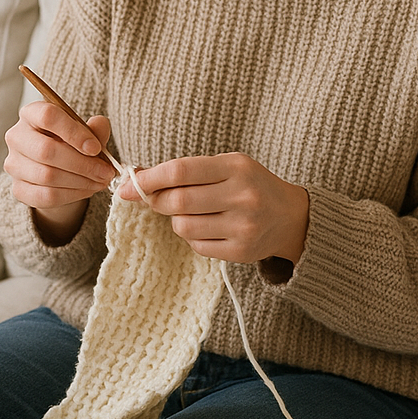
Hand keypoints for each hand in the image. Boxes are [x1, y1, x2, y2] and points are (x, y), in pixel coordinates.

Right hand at [3, 101, 115, 245]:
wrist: (57, 169)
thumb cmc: (71, 144)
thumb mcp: (85, 132)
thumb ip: (95, 128)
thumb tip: (100, 125)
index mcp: (32, 114)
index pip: (48, 117)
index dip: (74, 132)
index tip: (95, 148)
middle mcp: (17, 137)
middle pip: (46, 150)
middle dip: (82, 164)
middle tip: (106, 172)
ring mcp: (14, 164)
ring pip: (47, 176)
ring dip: (81, 181)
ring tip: (101, 181)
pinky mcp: (19, 189)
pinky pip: (46, 196)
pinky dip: (72, 195)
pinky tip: (88, 190)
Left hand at [120, 153, 308, 265]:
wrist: (290, 217)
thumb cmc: (250, 185)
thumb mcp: (225, 167)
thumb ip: (186, 171)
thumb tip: (137, 177)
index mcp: (236, 168)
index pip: (180, 171)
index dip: (149, 178)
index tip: (127, 183)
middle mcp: (242, 197)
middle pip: (177, 201)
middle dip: (155, 200)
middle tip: (150, 199)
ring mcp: (243, 227)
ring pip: (183, 226)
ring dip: (176, 220)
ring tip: (192, 212)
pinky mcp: (242, 252)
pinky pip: (197, 246)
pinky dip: (193, 236)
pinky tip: (208, 228)